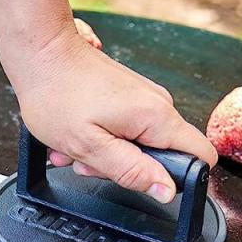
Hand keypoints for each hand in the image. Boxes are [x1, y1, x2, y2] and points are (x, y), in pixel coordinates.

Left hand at [0, 0, 215, 202]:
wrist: (40, 52)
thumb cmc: (56, 94)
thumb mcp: (90, 146)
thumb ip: (132, 171)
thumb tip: (167, 190)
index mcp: (156, 117)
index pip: (201, 155)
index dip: (183, 179)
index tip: (146, 181)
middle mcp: (158, 104)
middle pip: (164, 156)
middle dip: (128, 169)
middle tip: (91, 161)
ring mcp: (143, 99)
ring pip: (139, 146)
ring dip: (107, 155)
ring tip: (75, 147)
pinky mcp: (129, 97)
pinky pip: (126, 131)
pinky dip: (101, 139)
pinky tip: (77, 134)